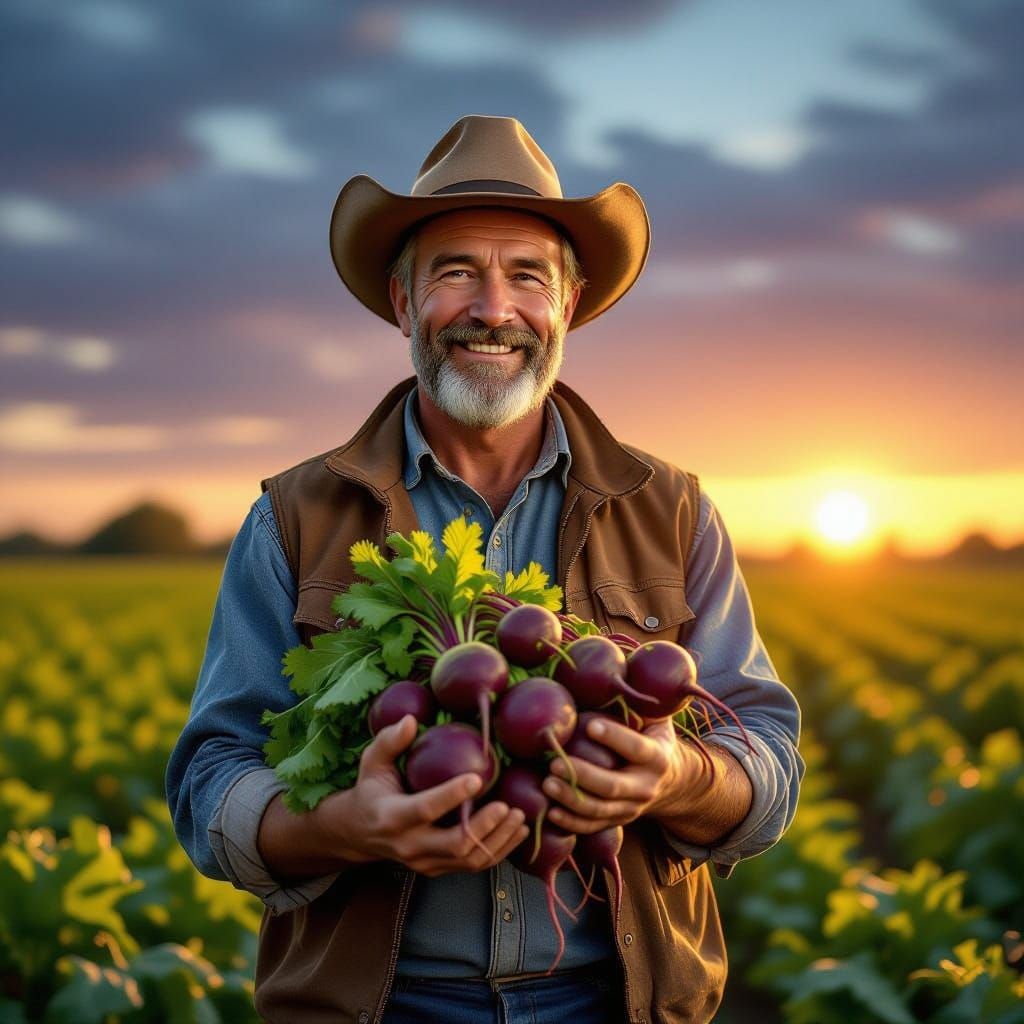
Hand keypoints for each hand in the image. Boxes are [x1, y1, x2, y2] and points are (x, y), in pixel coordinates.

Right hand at [312, 715, 528, 876]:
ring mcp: (424, 862)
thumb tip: (411, 720)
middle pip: (454, 844)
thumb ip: (389, 741)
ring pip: (468, 859)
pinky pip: (472, 866)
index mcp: (392, 816)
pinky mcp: (437, 869)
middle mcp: (409, 845)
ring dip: (498, 840)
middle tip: (508, 806)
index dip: (451, 795)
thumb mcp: (372, 762)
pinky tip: (515, 832)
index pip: (425, 809)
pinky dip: (498, 851)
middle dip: (485, 826)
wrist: (359, 833)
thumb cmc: (371, 789)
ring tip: (518, 817)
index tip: (477, 777)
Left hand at [541, 717, 696, 834]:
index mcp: (658, 756)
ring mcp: (632, 808)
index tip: (589, 725)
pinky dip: (572, 824)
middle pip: (613, 786)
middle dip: (583, 775)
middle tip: (554, 762)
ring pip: (600, 810)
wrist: (672, 780)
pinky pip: (593, 827)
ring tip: (547, 784)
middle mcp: (647, 786)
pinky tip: (551, 811)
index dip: (615, 737)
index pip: (636, 748)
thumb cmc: (652, 735)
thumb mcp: (655, 718)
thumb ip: (638, 702)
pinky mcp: (618, 821)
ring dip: (571, 800)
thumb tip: (615, 671)